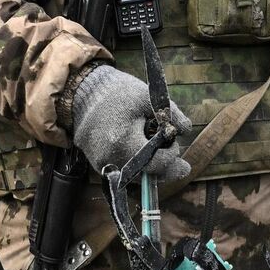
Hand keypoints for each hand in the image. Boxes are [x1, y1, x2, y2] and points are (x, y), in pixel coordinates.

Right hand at [69, 65, 192, 181]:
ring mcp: (102, 164)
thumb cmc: (118, 92)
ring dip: (151, 168)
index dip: (171, 157)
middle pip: (147, 175)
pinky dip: (136, 165)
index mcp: (124, 141)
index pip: (157, 163)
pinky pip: (124, 172)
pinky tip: (144, 154)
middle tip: (182, 167)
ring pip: (136, 177)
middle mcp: (111, 159)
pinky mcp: (97, 164)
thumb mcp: (148, 97)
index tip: (175, 146)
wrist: (83, 93)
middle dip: (165, 168)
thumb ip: (171, 114)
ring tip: (162, 156)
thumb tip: (186, 130)